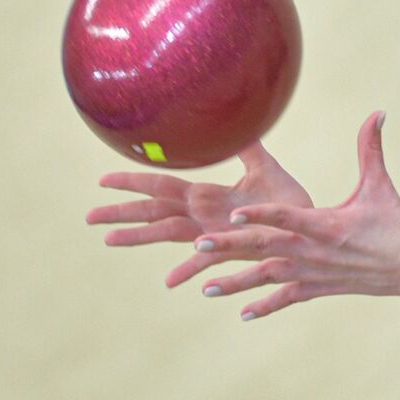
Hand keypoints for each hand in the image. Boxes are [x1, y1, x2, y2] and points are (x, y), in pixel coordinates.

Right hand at [86, 139, 314, 286]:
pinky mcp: (233, 249)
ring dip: (139, 238)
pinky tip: (171, 281)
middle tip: (88, 216)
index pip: (161, 186)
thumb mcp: (264, 167)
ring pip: (169, 234)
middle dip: (122, 213)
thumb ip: (247, 146)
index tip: (103, 180)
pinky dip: (190, 268)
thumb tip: (237, 118)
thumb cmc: (287, 200)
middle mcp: (204, 217)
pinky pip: (209, 260)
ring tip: (109, 240)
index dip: (134, 182)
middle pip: (154, 212)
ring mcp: (215, 235)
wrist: (311, 225)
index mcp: (207, 196)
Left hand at [191, 110, 399, 320]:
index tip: (233, 215)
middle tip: (198, 243)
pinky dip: (265, 306)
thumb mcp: (380, 184)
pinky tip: (243, 314)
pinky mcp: (320, 287)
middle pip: (266, 247)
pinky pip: (288, 297)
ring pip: (269, 277)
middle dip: (230, 247)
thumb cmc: (396, 221)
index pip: (287, 217)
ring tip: (205, 287)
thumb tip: (379, 112)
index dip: (260, 215)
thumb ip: (370, 148)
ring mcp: (315, 272)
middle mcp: (315, 251)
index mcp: (326, 224)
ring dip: (237, 283)